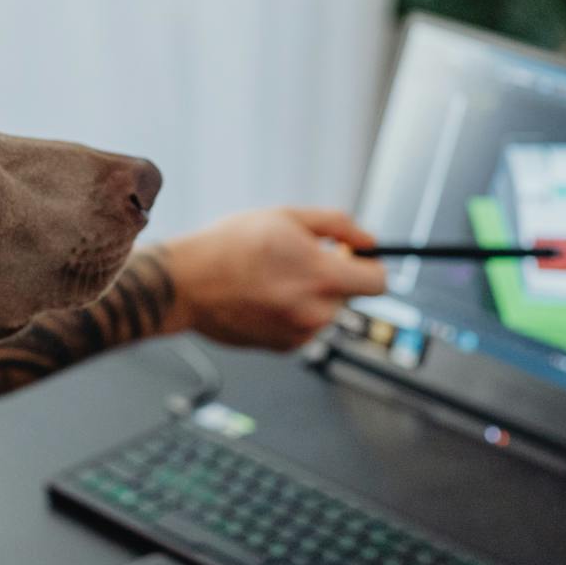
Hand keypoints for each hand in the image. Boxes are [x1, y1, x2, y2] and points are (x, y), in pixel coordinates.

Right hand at [159, 207, 386, 350]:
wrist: (186, 283)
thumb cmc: (231, 245)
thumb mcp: (286, 217)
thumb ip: (337, 226)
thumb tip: (368, 240)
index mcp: (324, 276)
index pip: (379, 281)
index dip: (369, 265)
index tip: (353, 258)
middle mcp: (317, 311)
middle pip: (350, 296)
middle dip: (332, 277)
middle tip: (296, 260)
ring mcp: (300, 333)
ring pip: (325, 311)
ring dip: (310, 296)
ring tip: (271, 277)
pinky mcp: (283, 348)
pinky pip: (303, 327)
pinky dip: (291, 313)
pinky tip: (262, 297)